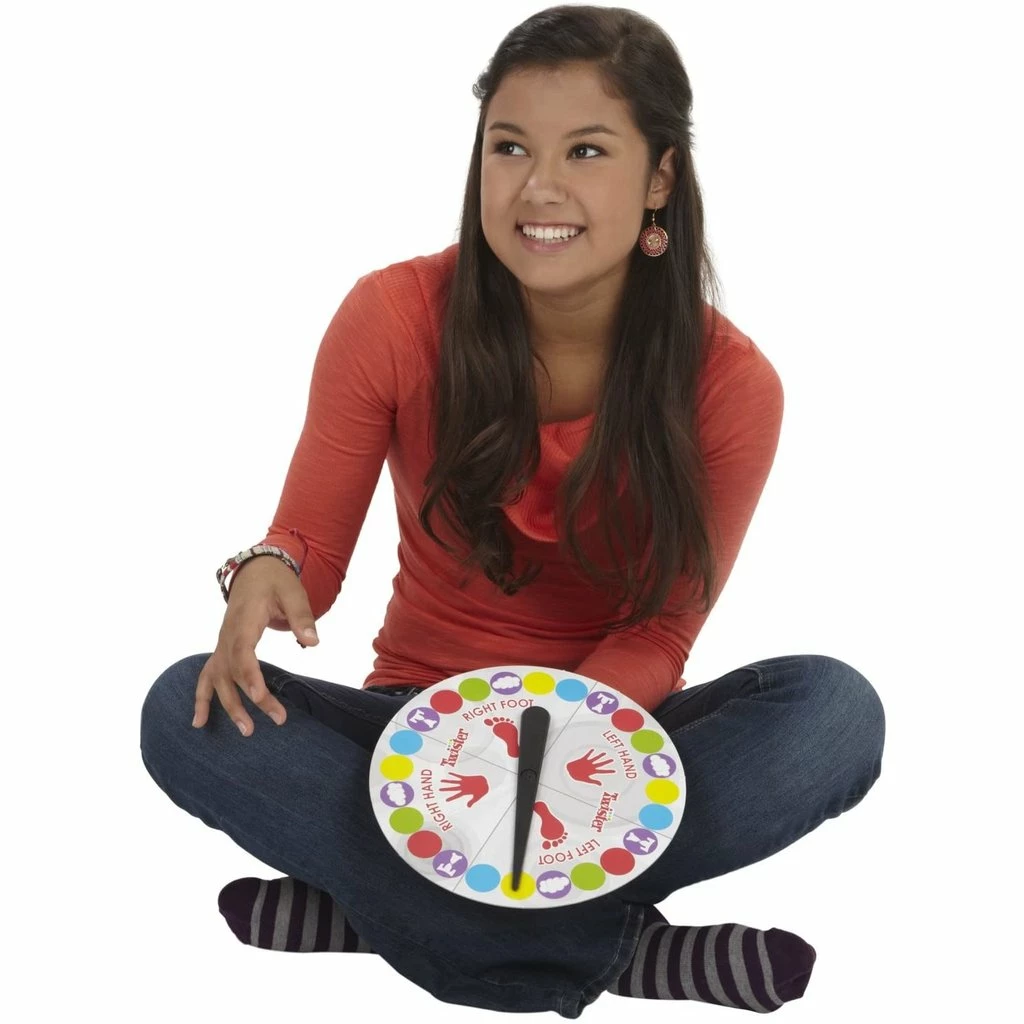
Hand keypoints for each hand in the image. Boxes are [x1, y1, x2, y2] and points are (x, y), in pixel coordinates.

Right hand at [192, 555, 318, 734]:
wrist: (255, 572)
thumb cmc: (276, 583)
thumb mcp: (293, 592)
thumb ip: (302, 617)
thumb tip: (312, 642)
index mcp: (245, 620)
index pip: (242, 651)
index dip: (248, 675)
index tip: (259, 696)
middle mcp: (228, 635)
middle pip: (232, 671)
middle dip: (248, 699)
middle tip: (276, 719)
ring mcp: (222, 644)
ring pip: (217, 678)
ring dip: (227, 705)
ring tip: (246, 731)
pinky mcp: (222, 650)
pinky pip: (206, 676)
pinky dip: (201, 699)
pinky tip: (199, 722)